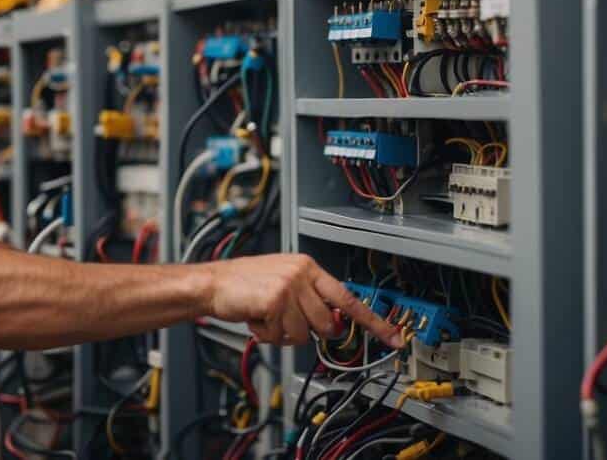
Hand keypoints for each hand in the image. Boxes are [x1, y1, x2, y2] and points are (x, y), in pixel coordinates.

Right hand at [204, 254, 403, 347]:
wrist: (212, 283)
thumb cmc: (244, 286)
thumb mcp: (283, 283)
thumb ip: (311, 299)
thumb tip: (334, 324)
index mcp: (308, 267)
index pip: (349, 299)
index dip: (373, 322)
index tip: (394, 338)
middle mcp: (302, 274)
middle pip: (327, 324)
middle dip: (306, 331)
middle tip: (283, 320)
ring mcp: (290, 286)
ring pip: (304, 334)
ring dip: (282, 334)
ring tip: (265, 316)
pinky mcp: (276, 300)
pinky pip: (282, 336)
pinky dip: (266, 335)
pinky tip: (255, 318)